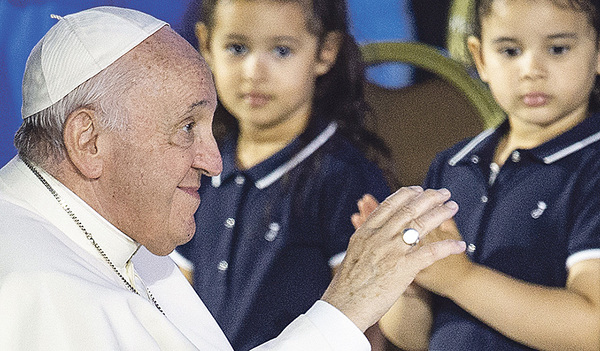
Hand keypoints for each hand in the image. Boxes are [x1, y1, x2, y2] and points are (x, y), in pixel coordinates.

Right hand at [321, 186, 465, 331]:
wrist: (344, 305)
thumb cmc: (347, 284)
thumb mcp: (353, 253)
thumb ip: (366, 238)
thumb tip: (371, 230)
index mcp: (366, 232)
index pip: (389, 205)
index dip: (407, 195)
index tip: (419, 189)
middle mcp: (380, 237)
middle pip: (408, 210)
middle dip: (429, 198)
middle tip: (443, 192)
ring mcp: (392, 251)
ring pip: (420, 225)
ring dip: (440, 214)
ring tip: (452, 207)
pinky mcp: (403, 269)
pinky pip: (431, 253)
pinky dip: (447, 247)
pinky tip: (459, 245)